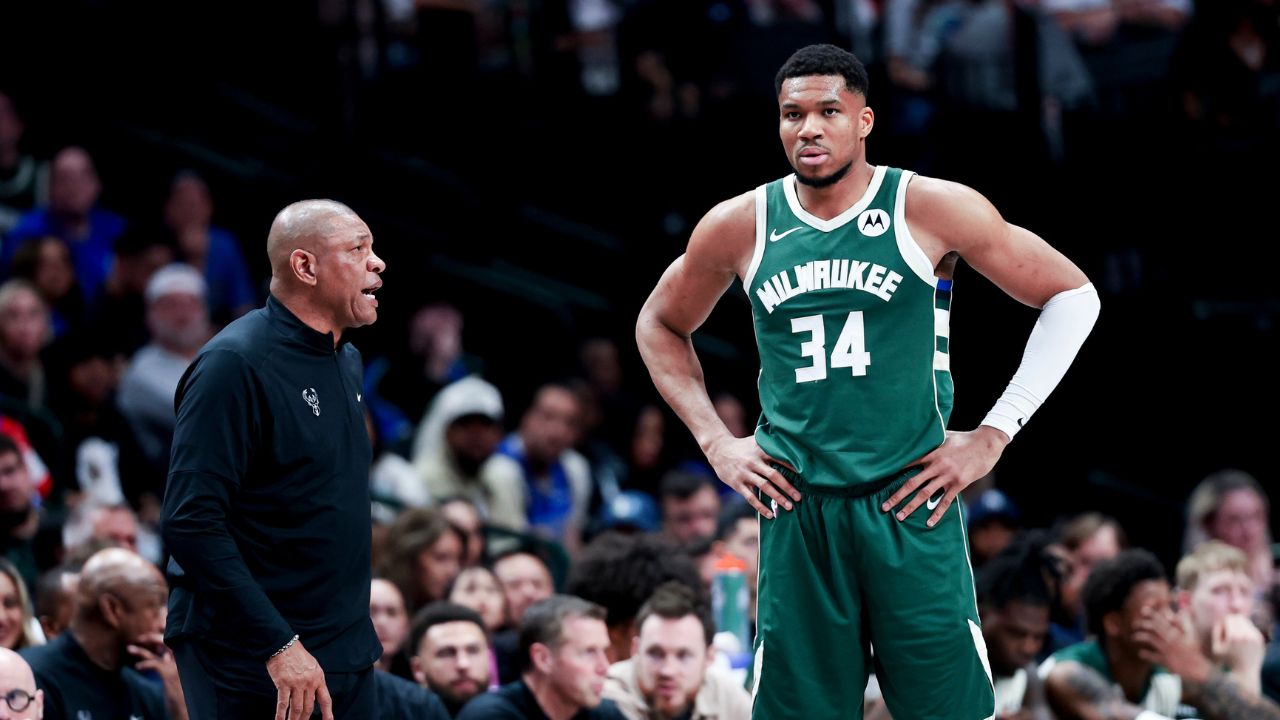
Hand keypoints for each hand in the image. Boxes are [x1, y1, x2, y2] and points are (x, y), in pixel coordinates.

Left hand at [129, 633, 186, 719]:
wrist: (188, 705)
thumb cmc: (183, 689)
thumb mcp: (178, 672)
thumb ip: (170, 660)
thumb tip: (160, 649)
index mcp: (186, 656)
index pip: (174, 639)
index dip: (163, 633)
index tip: (153, 630)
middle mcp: (183, 658)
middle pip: (167, 641)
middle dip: (152, 638)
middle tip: (141, 637)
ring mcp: (176, 665)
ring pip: (158, 653)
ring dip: (141, 651)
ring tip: (129, 649)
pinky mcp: (170, 674)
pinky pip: (154, 664)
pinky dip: (144, 664)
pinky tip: (138, 667)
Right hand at [266, 639, 332, 719]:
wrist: (284, 645)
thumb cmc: (297, 655)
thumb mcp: (313, 666)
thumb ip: (315, 680)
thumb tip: (315, 695)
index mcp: (319, 678)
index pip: (325, 699)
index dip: (327, 712)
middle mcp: (309, 682)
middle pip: (309, 707)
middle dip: (305, 719)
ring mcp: (297, 684)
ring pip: (297, 708)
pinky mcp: (283, 684)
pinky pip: (283, 704)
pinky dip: (280, 715)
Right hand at [705, 435, 799, 519]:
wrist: (717, 449)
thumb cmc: (741, 446)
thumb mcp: (755, 440)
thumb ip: (770, 442)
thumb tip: (790, 440)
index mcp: (760, 451)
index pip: (779, 459)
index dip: (792, 467)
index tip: (805, 476)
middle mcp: (753, 462)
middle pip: (773, 475)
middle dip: (787, 487)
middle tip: (799, 497)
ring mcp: (745, 474)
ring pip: (763, 487)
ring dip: (777, 498)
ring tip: (789, 507)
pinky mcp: (737, 484)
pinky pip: (750, 497)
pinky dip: (760, 507)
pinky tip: (769, 514)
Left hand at [881, 427, 1006, 527]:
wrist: (986, 443)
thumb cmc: (964, 438)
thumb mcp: (945, 435)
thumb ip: (931, 440)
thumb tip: (917, 436)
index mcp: (931, 453)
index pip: (907, 464)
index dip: (893, 473)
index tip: (880, 482)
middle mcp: (937, 466)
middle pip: (912, 483)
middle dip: (896, 496)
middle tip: (884, 507)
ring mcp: (947, 476)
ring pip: (925, 495)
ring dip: (911, 507)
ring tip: (899, 516)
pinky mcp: (959, 484)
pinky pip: (945, 502)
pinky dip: (936, 513)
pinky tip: (928, 523)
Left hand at [1132, 606, 1211, 683]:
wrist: (1198, 670)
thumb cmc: (1194, 651)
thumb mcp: (1192, 636)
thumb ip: (1185, 622)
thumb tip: (1182, 611)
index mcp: (1176, 633)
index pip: (1162, 620)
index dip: (1152, 614)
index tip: (1143, 610)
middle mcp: (1170, 640)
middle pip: (1153, 627)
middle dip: (1142, 623)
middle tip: (1134, 624)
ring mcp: (1167, 650)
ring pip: (1150, 639)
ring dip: (1139, 636)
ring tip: (1134, 637)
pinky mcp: (1165, 661)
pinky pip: (1151, 657)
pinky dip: (1144, 654)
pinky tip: (1141, 652)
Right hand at [1211, 613, 1264, 676]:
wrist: (1245, 673)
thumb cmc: (1227, 661)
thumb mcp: (1216, 647)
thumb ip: (1216, 632)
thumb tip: (1221, 621)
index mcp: (1234, 636)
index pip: (1229, 618)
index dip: (1224, 623)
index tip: (1223, 631)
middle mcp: (1246, 635)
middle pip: (1239, 618)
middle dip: (1233, 622)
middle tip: (1230, 631)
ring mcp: (1255, 638)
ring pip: (1247, 622)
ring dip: (1240, 625)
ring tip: (1237, 636)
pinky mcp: (1261, 640)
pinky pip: (1252, 629)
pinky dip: (1247, 631)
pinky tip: (1244, 640)